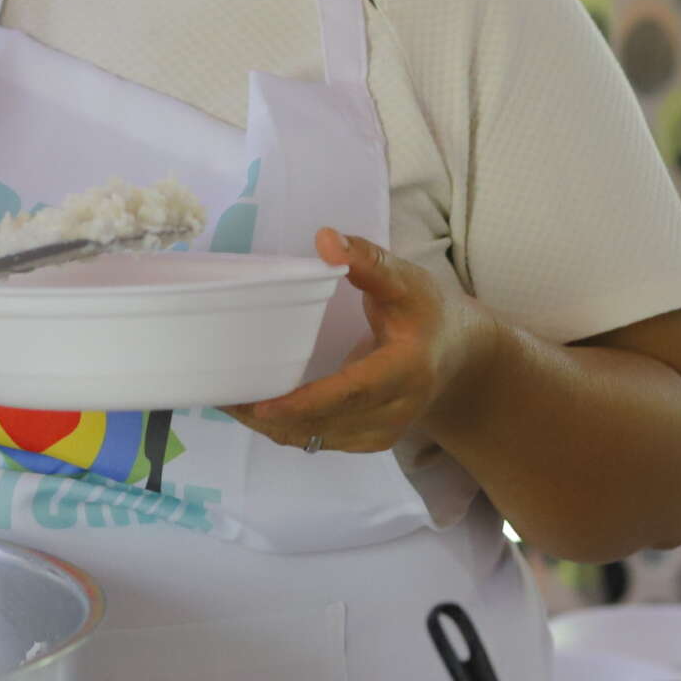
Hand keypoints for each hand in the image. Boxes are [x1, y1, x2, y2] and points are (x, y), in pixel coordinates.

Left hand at [226, 229, 502, 454]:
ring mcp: (382, 433)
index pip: (353, 391)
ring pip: (317, 438)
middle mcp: (396, 410)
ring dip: (270, 425)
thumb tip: (325, 239)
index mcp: (407, 369)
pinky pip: (319, 440)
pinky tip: (253, 408)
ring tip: (226, 398)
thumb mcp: (406, 280)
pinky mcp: (368, 441)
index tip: (262, 405)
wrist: (461, 359)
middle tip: (219, 391)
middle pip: (325, 422)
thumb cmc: (429, 312)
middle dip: (270, 415)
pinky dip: (285, 428)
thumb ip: (367, 259)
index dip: (307, 402)